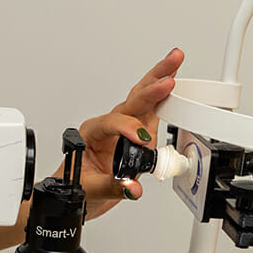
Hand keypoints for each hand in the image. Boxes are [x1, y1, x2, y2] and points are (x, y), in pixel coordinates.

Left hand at [78, 47, 183, 219]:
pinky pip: (152, 112)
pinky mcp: (136, 133)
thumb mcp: (90, 189)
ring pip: (143, 99)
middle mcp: (109, 125)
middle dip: (152, 84)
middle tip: (169, 72)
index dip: (129, 128)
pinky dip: (165, 97)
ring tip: (174, 62)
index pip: (113, 123)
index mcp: (92, 133)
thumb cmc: (78, 184)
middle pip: (132, 100)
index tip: (142, 140)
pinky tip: (173, 82)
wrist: (79, 190)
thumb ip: (113, 187)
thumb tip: (132, 187)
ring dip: (159, 80)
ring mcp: (124, 127)